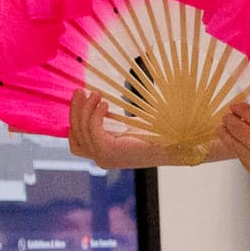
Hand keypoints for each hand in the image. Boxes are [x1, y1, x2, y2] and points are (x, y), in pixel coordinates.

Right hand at [65, 89, 180, 169]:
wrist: (175, 144)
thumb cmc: (155, 134)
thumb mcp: (125, 126)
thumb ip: (108, 120)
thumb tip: (93, 99)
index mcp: (103, 155)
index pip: (76, 140)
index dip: (74, 118)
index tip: (81, 97)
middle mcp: (100, 159)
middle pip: (76, 133)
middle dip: (76, 109)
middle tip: (79, 90)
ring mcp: (103, 157)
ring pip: (82, 130)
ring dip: (86, 108)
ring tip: (95, 94)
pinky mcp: (108, 151)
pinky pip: (93, 129)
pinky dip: (95, 114)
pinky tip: (105, 104)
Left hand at [216, 102, 249, 195]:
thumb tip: (246, 118)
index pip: (243, 111)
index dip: (238, 107)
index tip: (235, 106)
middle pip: (232, 126)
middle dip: (229, 119)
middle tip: (227, 116)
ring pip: (231, 143)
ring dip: (227, 134)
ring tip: (224, 129)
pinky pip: (242, 158)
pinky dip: (240, 150)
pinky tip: (241, 145)